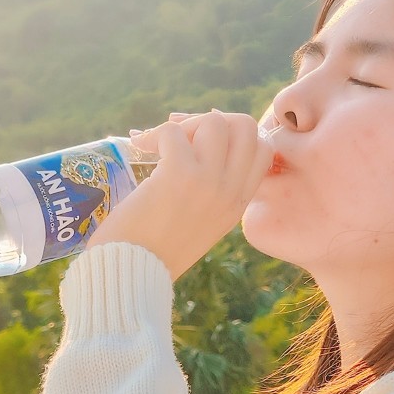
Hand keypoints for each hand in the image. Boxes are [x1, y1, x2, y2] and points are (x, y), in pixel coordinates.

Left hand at [84, 110, 274, 281]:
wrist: (130, 273)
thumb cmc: (154, 249)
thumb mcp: (199, 221)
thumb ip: (210, 189)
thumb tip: (197, 136)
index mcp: (238, 204)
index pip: (263, 149)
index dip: (234, 135)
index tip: (203, 144)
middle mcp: (230, 191)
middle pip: (245, 125)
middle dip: (213, 121)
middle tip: (183, 139)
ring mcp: (209, 182)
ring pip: (215, 120)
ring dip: (185, 126)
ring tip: (162, 146)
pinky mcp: (180, 175)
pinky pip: (175, 131)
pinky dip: (155, 134)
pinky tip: (140, 147)